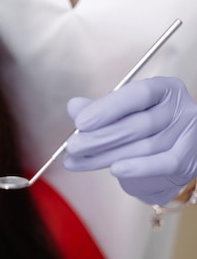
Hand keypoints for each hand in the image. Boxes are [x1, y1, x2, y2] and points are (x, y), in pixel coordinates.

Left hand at [63, 77, 196, 204]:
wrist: (165, 159)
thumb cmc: (140, 128)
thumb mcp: (119, 113)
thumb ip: (97, 109)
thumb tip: (74, 106)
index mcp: (163, 89)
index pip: (137, 94)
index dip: (108, 108)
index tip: (80, 122)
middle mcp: (180, 108)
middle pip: (138, 124)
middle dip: (100, 137)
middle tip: (73, 146)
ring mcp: (188, 134)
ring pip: (144, 147)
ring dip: (106, 156)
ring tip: (77, 160)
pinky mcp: (188, 159)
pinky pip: (161, 164)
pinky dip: (137, 168)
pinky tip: (114, 169)